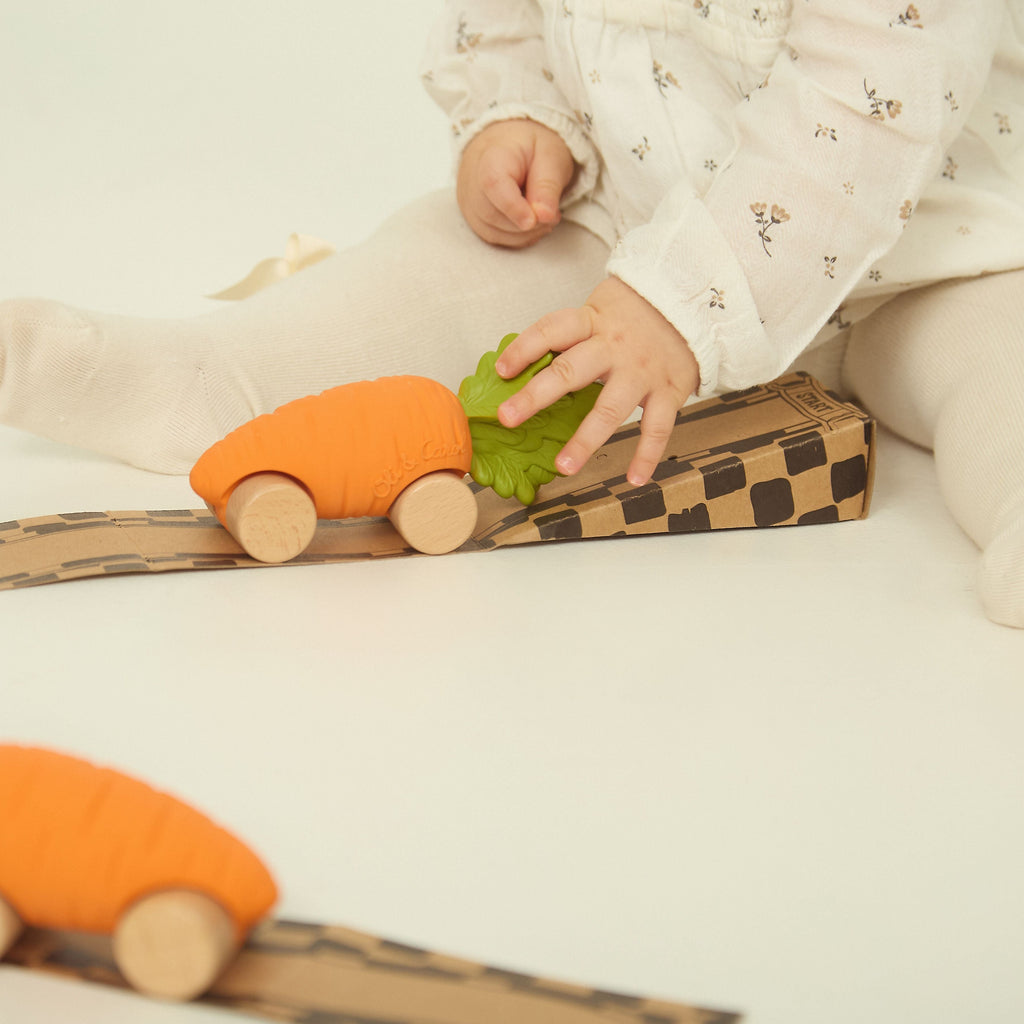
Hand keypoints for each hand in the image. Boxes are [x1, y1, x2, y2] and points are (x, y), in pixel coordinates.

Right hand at [457, 119, 574, 247]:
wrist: (510, 142)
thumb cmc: (531, 147)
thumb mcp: (551, 156)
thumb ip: (548, 185)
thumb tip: (544, 216)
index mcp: (491, 156)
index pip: (493, 186)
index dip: (514, 208)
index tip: (534, 220)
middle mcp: (471, 181)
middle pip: (492, 215)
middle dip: (527, 224)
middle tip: (551, 213)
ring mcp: (469, 202)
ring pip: (493, 232)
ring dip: (524, 233)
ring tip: (542, 214)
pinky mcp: (474, 218)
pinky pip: (493, 237)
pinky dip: (516, 237)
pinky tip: (530, 222)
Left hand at [495, 277, 699, 485]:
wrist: (692, 307)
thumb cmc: (633, 315)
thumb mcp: (598, 310)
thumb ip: (568, 336)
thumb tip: (522, 367)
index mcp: (592, 322)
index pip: (552, 330)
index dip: (524, 349)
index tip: (501, 372)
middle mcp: (615, 347)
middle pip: (571, 371)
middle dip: (536, 396)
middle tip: (508, 418)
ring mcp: (642, 372)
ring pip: (611, 409)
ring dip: (586, 440)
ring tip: (564, 466)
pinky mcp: (669, 391)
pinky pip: (658, 428)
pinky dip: (647, 456)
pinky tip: (634, 479)